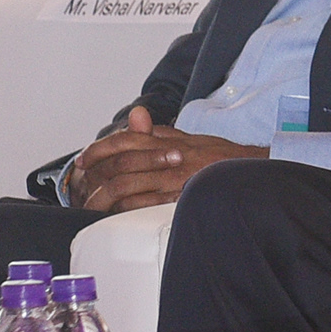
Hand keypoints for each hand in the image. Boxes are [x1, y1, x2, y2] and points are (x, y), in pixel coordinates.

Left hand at [64, 117, 268, 211]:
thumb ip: (158, 131)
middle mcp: (169, 157)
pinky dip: (127, 209)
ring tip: (92, 203)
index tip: (83, 158)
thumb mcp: (188, 138)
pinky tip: (115, 213)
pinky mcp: (181, 199)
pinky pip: (147, 205)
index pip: (126, 139)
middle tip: (80, 183)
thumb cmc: (220, 159)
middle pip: (122, 162)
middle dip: (96, 173)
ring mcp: (175, 178)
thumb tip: (136, 118)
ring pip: (130, 185)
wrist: (251, 174)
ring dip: (107, 195)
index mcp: (169, 140)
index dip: (100, 148)